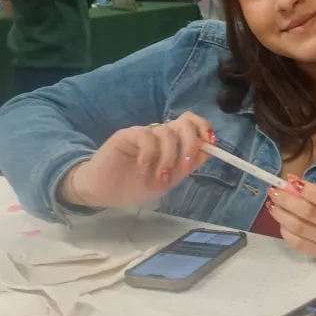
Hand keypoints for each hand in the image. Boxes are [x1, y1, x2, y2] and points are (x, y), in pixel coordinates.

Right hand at [61, 112, 213, 208]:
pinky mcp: (128, 134)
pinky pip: (147, 137)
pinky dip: (150, 155)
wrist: (104, 192)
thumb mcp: (168, 181)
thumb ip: (186, 167)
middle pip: (185, 123)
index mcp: (173, 144)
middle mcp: (161, 136)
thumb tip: (209, 150)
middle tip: (185, 164)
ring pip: (167, 132)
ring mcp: (145, 134)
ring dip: (168, 158)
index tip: (210, 143)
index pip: (193, 125)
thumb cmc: (135, 187)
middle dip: (191, 143)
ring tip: (159, 176)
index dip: (204, 129)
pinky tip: (144, 169)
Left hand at [265, 177, 315, 258]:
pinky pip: (296, 242)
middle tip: (273, 191)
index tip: (290, 182)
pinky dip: (284, 230)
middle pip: (308, 213)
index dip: (308, 191)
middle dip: (286, 200)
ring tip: (272, 204)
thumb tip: (290, 179)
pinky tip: (280, 221)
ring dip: (280, 214)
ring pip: (298, 228)